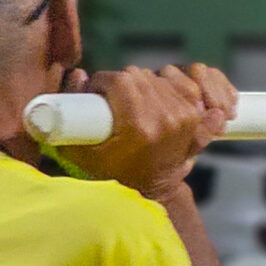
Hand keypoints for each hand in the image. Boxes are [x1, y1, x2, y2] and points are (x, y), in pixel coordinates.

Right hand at [62, 64, 235, 202]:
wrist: (152, 190)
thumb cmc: (112, 174)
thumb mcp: (81, 152)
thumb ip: (69, 114)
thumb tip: (79, 74)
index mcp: (139, 126)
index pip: (120, 80)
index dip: (102, 82)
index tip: (95, 92)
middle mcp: (166, 118)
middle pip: (139, 76)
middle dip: (121, 83)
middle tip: (112, 100)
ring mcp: (185, 115)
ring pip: (158, 77)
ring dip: (142, 85)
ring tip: (132, 104)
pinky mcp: (196, 115)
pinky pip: (179, 84)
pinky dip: (165, 87)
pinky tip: (154, 101)